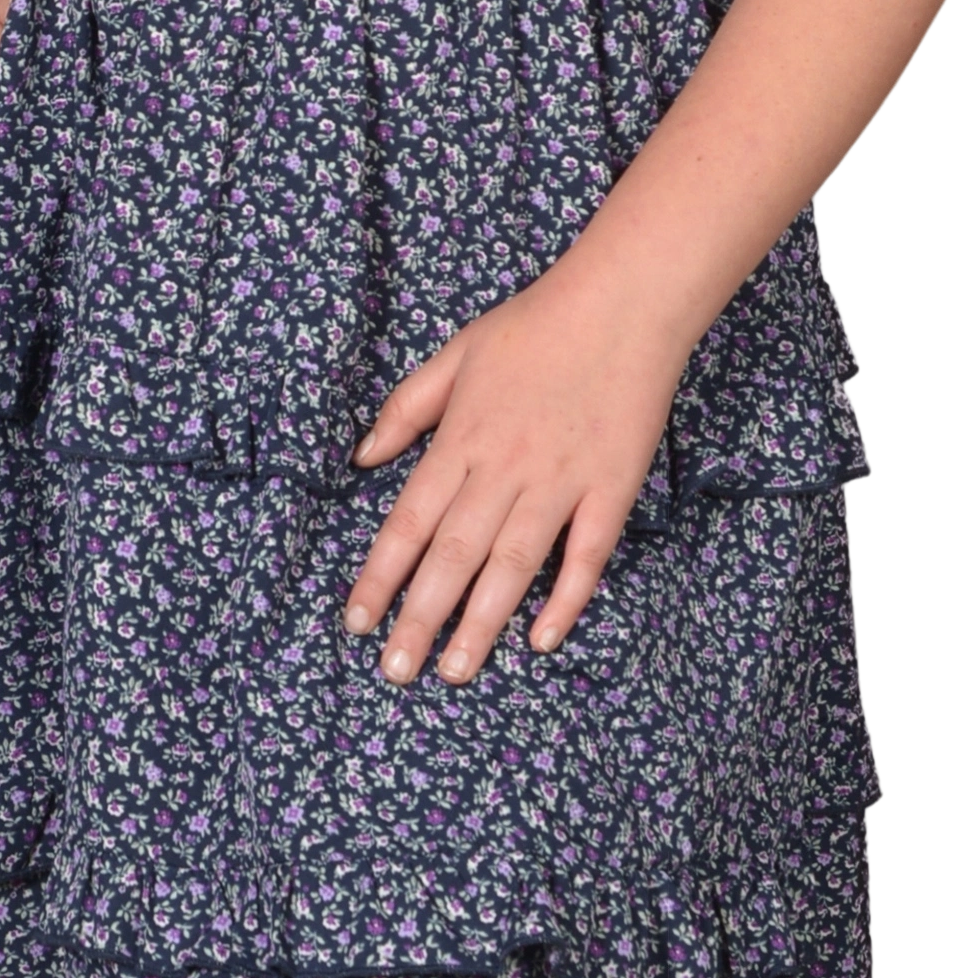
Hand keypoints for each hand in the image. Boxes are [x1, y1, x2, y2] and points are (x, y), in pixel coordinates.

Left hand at [342, 257, 692, 685]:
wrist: (621, 304)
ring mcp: (561, 482)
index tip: (356, 622)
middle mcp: (504, 468)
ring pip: (512, 565)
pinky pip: (586, 555)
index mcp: (462, 438)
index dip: (379, 576)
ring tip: (454, 673)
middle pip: (452, 555)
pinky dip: (565, 599)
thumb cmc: (534, 325)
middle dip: (419, 619)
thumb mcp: (455, 354)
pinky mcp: (611, 489)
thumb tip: (362, 459)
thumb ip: (406, 408)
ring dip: (480, 623)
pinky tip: (541, 639)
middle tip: (395, 673)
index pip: (408, 521)